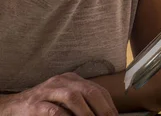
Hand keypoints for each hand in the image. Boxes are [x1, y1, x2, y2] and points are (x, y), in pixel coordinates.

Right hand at [0, 72, 117, 115]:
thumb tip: (104, 113)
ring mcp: (48, 91)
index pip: (96, 89)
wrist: (14, 106)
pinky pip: (54, 110)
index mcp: (72, 79)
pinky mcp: (36, 104)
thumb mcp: (65, 98)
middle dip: (102, 107)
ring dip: (86, 112)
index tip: (114, 115)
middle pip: (88, 90)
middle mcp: (62, 81)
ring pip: (73, 97)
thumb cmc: (44, 104)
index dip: (108, 103)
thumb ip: (82, 102)